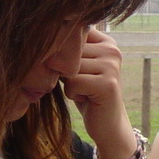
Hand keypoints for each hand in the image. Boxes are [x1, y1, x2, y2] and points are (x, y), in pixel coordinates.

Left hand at [61, 28, 131, 149]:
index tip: (79, 70)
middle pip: (68, 52)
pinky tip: (87, 98)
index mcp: (106, 41)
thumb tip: (46, 42)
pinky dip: (72, 94)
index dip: (63, 56)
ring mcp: (112, 66)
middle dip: (66, 71)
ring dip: (69, 83)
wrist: (106, 122)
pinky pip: (73, 83)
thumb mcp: (78, 65)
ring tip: (85, 90)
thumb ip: (68, 48)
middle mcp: (112, 50)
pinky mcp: (108, 84)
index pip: (70, 36)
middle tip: (83, 84)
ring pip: (69, 67)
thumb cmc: (86, 91)